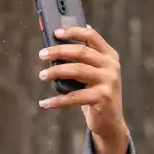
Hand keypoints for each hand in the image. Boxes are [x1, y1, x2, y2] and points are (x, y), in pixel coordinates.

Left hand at [38, 25, 128, 143]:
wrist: (110, 122)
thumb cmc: (95, 94)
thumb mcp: (92, 74)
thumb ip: (82, 60)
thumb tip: (56, 46)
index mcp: (109, 55)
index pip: (92, 36)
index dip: (73, 31)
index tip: (56, 33)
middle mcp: (111, 66)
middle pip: (82, 52)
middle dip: (59, 51)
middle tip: (42, 54)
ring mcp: (109, 81)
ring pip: (78, 70)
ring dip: (56, 72)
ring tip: (42, 75)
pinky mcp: (103, 98)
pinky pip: (75, 97)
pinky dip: (57, 100)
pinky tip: (45, 102)